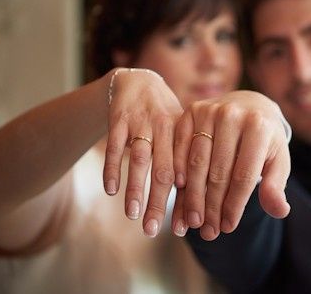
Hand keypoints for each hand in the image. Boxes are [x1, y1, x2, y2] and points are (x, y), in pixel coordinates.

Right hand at [103, 68, 181, 236]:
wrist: (139, 81)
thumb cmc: (165, 117)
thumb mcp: (182, 130)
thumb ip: (188, 160)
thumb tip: (200, 201)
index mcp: (186, 132)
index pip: (189, 172)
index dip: (188, 199)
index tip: (188, 224)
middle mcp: (166, 127)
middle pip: (164, 170)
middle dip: (158, 203)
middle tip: (152, 230)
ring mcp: (141, 122)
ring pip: (140, 159)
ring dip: (136, 188)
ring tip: (132, 215)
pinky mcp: (119, 119)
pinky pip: (115, 146)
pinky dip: (112, 168)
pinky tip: (111, 190)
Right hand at [171, 90, 290, 240]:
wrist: (250, 106)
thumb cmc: (265, 141)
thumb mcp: (277, 161)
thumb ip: (275, 186)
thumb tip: (280, 211)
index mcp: (259, 127)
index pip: (243, 175)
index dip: (234, 205)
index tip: (228, 227)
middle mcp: (233, 114)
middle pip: (218, 171)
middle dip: (212, 206)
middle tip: (208, 231)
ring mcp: (210, 110)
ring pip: (197, 162)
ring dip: (193, 196)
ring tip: (194, 221)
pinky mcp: (192, 110)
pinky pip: (181, 147)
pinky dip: (178, 170)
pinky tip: (179, 192)